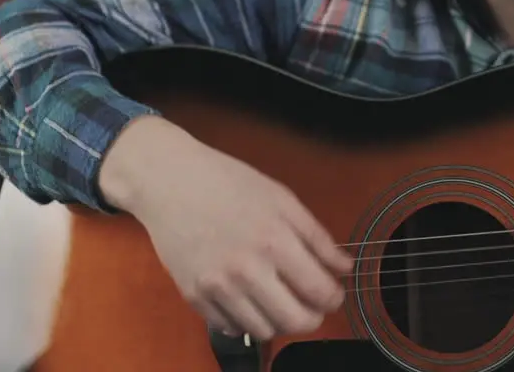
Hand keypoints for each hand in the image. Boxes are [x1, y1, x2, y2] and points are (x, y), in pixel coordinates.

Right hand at [100, 116, 353, 340]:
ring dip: (279, 321)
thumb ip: (317, 238)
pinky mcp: (193, 296)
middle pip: (295, 321)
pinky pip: (229, 327)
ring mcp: (217, 287)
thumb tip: (343, 268)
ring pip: (263, 331)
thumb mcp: (282, 199)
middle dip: (312, 318)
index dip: (334, 298)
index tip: (332, 294)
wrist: (170, 181)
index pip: (319, 292)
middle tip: (311, 306)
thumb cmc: (228, 183)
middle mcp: (246, 270)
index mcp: (274, 241)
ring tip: (279, 301)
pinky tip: (249, 299)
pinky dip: (245, 320)